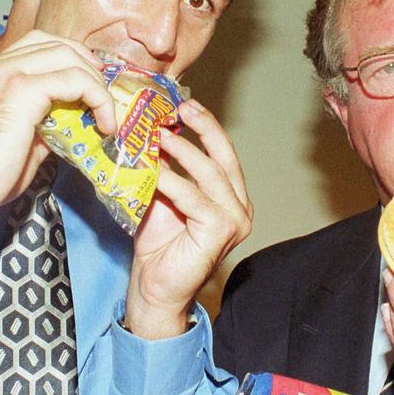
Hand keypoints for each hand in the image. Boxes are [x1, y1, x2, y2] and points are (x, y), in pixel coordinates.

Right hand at [0, 30, 114, 227]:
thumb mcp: (20, 138)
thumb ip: (45, 121)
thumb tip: (74, 120)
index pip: (37, 44)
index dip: (71, 58)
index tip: (92, 81)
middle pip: (55, 44)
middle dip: (88, 66)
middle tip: (105, 93)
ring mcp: (6, 74)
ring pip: (67, 57)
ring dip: (95, 84)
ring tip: (106, 112)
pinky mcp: (21, 90)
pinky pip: (74, 80)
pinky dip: (97, 98)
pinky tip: (104, 123)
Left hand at [125, 99, 252, 338]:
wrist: (155, 290)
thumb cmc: (159, 248)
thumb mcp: (162, 198)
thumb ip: (166, 169)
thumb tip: (153, 131)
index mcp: (231, 199)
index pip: (224, 155)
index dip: (206, 127)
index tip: (186, 104)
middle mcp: (240, 208)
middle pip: (225, 158)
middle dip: (203, 129)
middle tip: (180, 108)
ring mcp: (234, 221)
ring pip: (210, 175)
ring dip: (182, 151)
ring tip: (157, 135)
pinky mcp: (221, 232)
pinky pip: (194, 198)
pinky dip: (172, 181)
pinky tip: (154, 169)